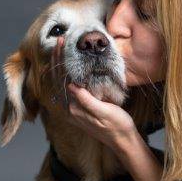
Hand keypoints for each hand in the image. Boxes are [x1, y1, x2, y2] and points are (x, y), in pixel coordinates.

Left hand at [50, 37, 136, 153]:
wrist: (123, 140)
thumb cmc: (117, 126)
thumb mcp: (104, 112)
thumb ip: (86, 101)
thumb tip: (70, 86)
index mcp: (74, 109)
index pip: (61, 80)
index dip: (60, 61)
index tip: (61, 44)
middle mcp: (70, 109)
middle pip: (58, 80)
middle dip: (57, 59)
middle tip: (60, 40)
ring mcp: (73, 108)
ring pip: (61, 82)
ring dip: (60, 65)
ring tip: (60, 48)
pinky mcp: (79, 108)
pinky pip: (68, 87)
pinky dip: (66, 73)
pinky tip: (68, 65)